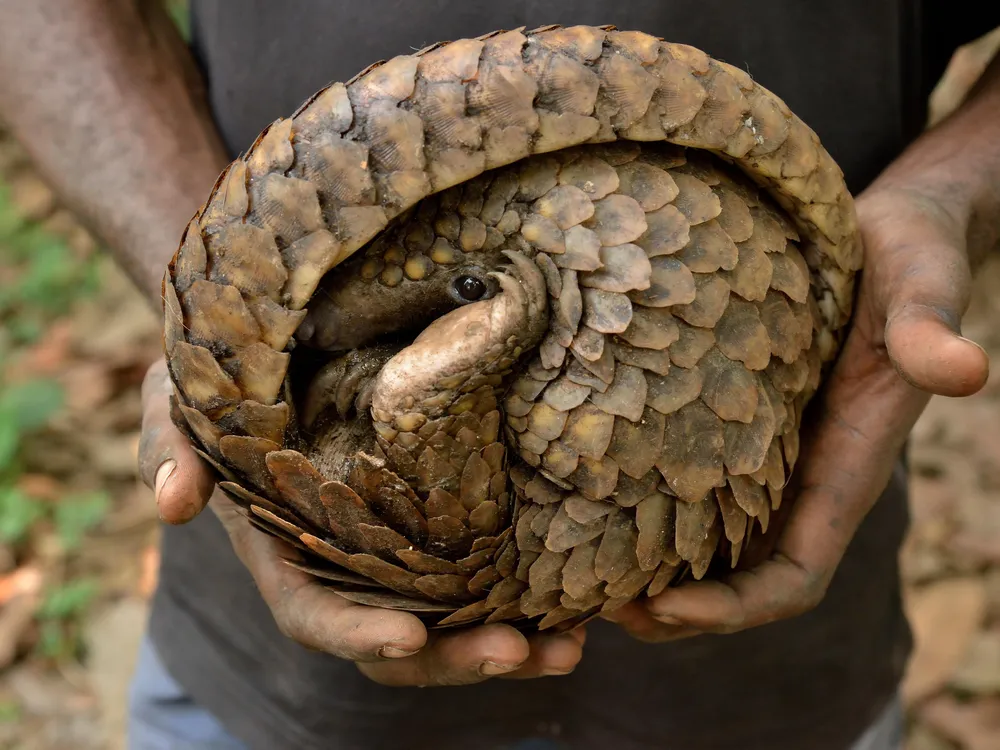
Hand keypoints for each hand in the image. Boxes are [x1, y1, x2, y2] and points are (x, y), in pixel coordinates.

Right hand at [138, 358, 583, 684]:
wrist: (281, 332)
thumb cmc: (224, 365)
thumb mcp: (178, 392)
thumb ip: (168, 444)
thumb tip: (173, 506)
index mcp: (284, 549)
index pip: (314, 612)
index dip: (356, 633)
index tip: (410, 636)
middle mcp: (346, 562)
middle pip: (399, 636)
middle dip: (454, 655)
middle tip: (519, 652)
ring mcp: (397, 546)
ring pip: (453, 616)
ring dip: (509, 641)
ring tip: (571, 647)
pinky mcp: (441, 517)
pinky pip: (485, 569)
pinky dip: (527, 591)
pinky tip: (582, 600)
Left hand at [604, 178, 990, 642]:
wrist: (888, 228)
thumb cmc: (909, 256)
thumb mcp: (922, 283)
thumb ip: (932, 327)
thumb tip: (967, 370)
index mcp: (847, 466)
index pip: (795, 573)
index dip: (737, 606)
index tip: (666, 606)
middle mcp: (803, 473)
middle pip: (740, 576)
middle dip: (678, 607)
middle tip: (597, 607)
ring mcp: (767, 450)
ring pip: (709, 539)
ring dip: (652, 568)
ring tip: (581, 571)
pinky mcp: (736, 417)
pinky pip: (691, 482)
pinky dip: (646, 508)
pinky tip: (590, 496)